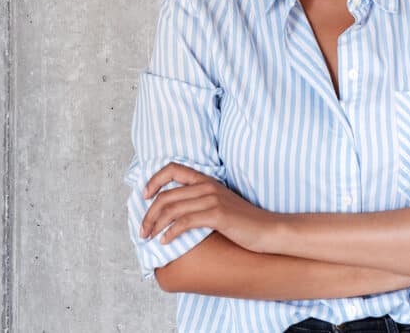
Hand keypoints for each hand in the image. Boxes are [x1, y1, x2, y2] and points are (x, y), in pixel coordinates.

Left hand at [139, 162, 275, 253]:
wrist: (268, 230)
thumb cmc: (243, 222)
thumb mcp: (220, 204)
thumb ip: (200, 201)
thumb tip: (175, 213)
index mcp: (207, 180)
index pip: (173, 168)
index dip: (154, 180)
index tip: (144, 196)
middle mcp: (207, 186)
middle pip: (166, 194)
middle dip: (148, 213)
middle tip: (141, 230)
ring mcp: (212, 199)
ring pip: (171, 208)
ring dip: (154, 224)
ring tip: (148, 237)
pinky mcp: (217, 215)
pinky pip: (185, 222)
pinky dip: (170, 232)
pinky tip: (165, 242)